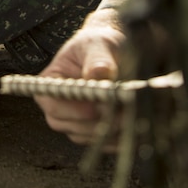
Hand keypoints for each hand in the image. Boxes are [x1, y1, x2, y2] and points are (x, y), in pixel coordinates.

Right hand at [35, 17, 124, 146]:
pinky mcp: (94, 130)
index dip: (74, 110)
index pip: (53, 105)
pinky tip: (136, 126)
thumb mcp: (99, 45)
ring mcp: (75, 121)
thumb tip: (98, 75)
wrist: (117, 51)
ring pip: (89, 137)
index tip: (98, 108)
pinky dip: (120, 138)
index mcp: (51, 83)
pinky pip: (103, 143)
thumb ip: (97, 60)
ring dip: (111, 131)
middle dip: (98, 122)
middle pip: (70, 126)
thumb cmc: (101, 43)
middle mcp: (58, 106)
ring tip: (134, 116)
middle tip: (125, 113)